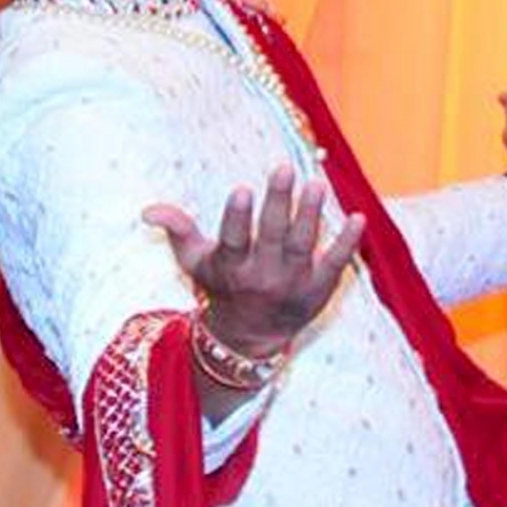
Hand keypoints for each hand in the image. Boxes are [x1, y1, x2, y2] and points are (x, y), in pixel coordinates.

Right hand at [144, 166, 365, 353]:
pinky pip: (336, 264)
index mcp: (231, 267)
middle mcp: (262, 276)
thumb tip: (148, 209)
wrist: (248, 338)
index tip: (242, 189)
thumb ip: (178, 230)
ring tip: (317, 184)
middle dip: (278, 203)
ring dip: (312, 215)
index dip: (238, 216)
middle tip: (284, 168)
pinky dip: (348, 243)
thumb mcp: (195, 261)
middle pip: (272, 237)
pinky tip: (358, 218)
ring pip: (304, 246)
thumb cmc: (221, 286)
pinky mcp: (319, 288)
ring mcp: (293, 283)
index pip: (234, 240)